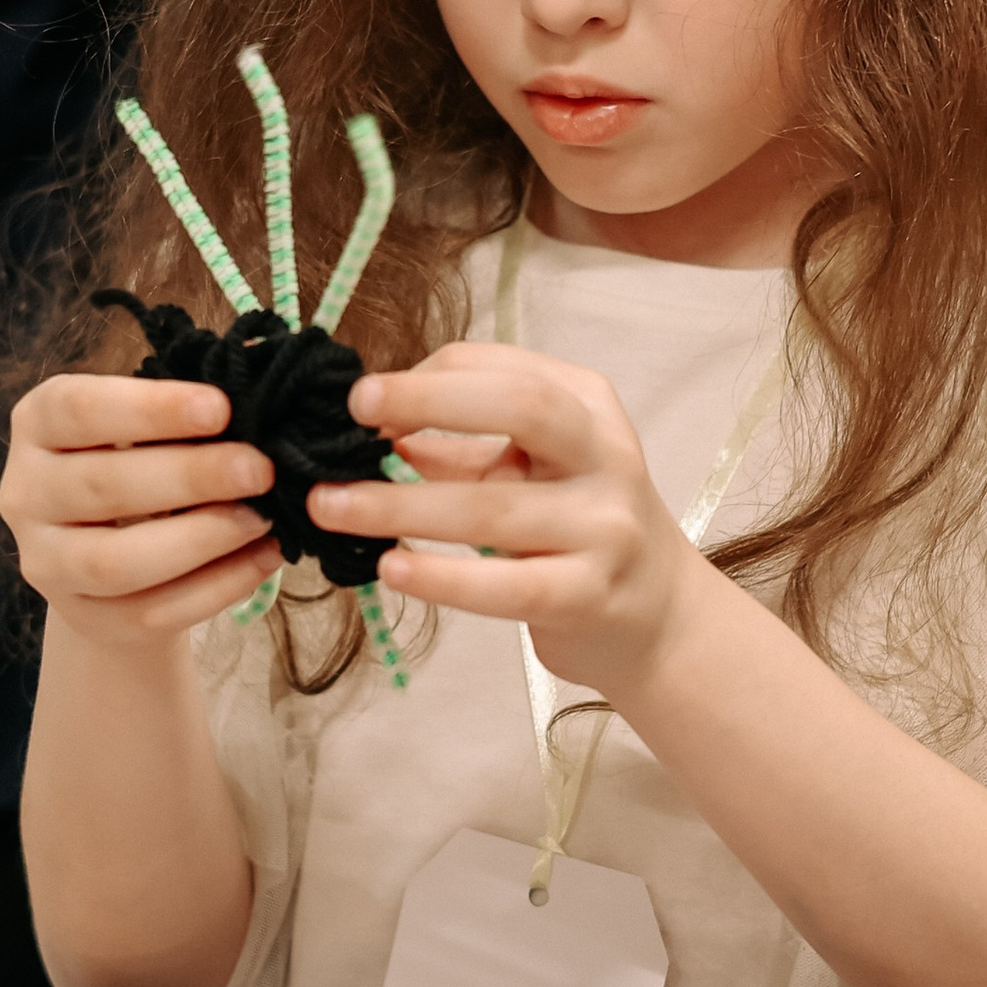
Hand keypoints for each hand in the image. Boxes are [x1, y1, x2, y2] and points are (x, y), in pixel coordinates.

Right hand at [0, 370, 280, 649]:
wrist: (110, 552)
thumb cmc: (137, 462)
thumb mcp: (143, 426)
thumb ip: (183, 414)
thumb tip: (256, 410)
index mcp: (36, 424)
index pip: (79, 409)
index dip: (151, 409)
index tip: (221, 408)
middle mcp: (24, 493)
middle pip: (103, 486)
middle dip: (191, 476)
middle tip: (260, 469)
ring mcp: (46, 563)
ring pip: (117, 561)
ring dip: (201, 539)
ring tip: (263, 518)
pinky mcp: (83, 617)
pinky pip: (152, 610)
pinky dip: (217, 586)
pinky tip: (263, 558)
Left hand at [308, 343, 695, 692]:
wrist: (658, 617)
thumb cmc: (579, 527)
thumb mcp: (533, 469)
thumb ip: (461, 447)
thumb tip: (367, 432)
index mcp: (588, 406)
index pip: (502, 370)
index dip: (426, 380)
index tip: (362, 404)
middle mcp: (606, 456)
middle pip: (521, 406)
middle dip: (428, 400)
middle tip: (353, 411)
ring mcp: (604, 527)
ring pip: (493, 508)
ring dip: (399, 505)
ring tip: (328, 506)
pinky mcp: (589, 595)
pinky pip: (506, 586)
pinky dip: (441, 577)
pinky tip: (389, 567)